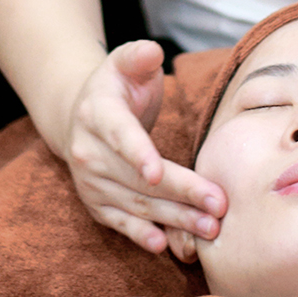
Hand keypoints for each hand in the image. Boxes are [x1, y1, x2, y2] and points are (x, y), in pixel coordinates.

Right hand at [61, 40, 227, 254]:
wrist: (78, 115)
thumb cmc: (117, 86)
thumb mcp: (125, 61)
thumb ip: (140, 55)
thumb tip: (153, 50)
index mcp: (97, 113)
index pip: (120, 136)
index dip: (138, 154)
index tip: (158, 172)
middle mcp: (89, 152)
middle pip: (138, 178)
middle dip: (181, 193)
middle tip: (219, 205)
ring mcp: (91, 182)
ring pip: (136, 204)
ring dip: (174, 219)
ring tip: (210, 228)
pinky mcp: (97, 204)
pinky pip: (121, 223)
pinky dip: (142, 236)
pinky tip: (165, 246)